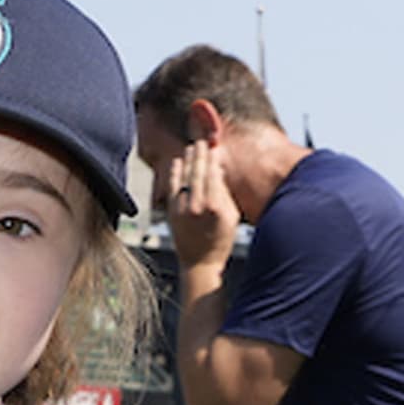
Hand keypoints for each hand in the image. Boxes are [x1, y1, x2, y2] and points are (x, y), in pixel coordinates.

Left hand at [163, 136, 241, 274]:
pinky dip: (175, 172)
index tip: (213, 147)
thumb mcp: (231, 217)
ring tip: (192, 148)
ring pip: (184, 176)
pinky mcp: (171, 211)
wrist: (199, 263)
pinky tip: (178, 162)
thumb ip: (225, 192)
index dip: (212, 158)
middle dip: (200, 154)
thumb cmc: (220, 241)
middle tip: (201, 141)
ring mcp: (182, 207)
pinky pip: (173, 185)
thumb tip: (218, 169)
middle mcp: (197, 205)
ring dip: (188, 160)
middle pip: (198, 171)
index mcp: (215, 206)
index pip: (213, 173)